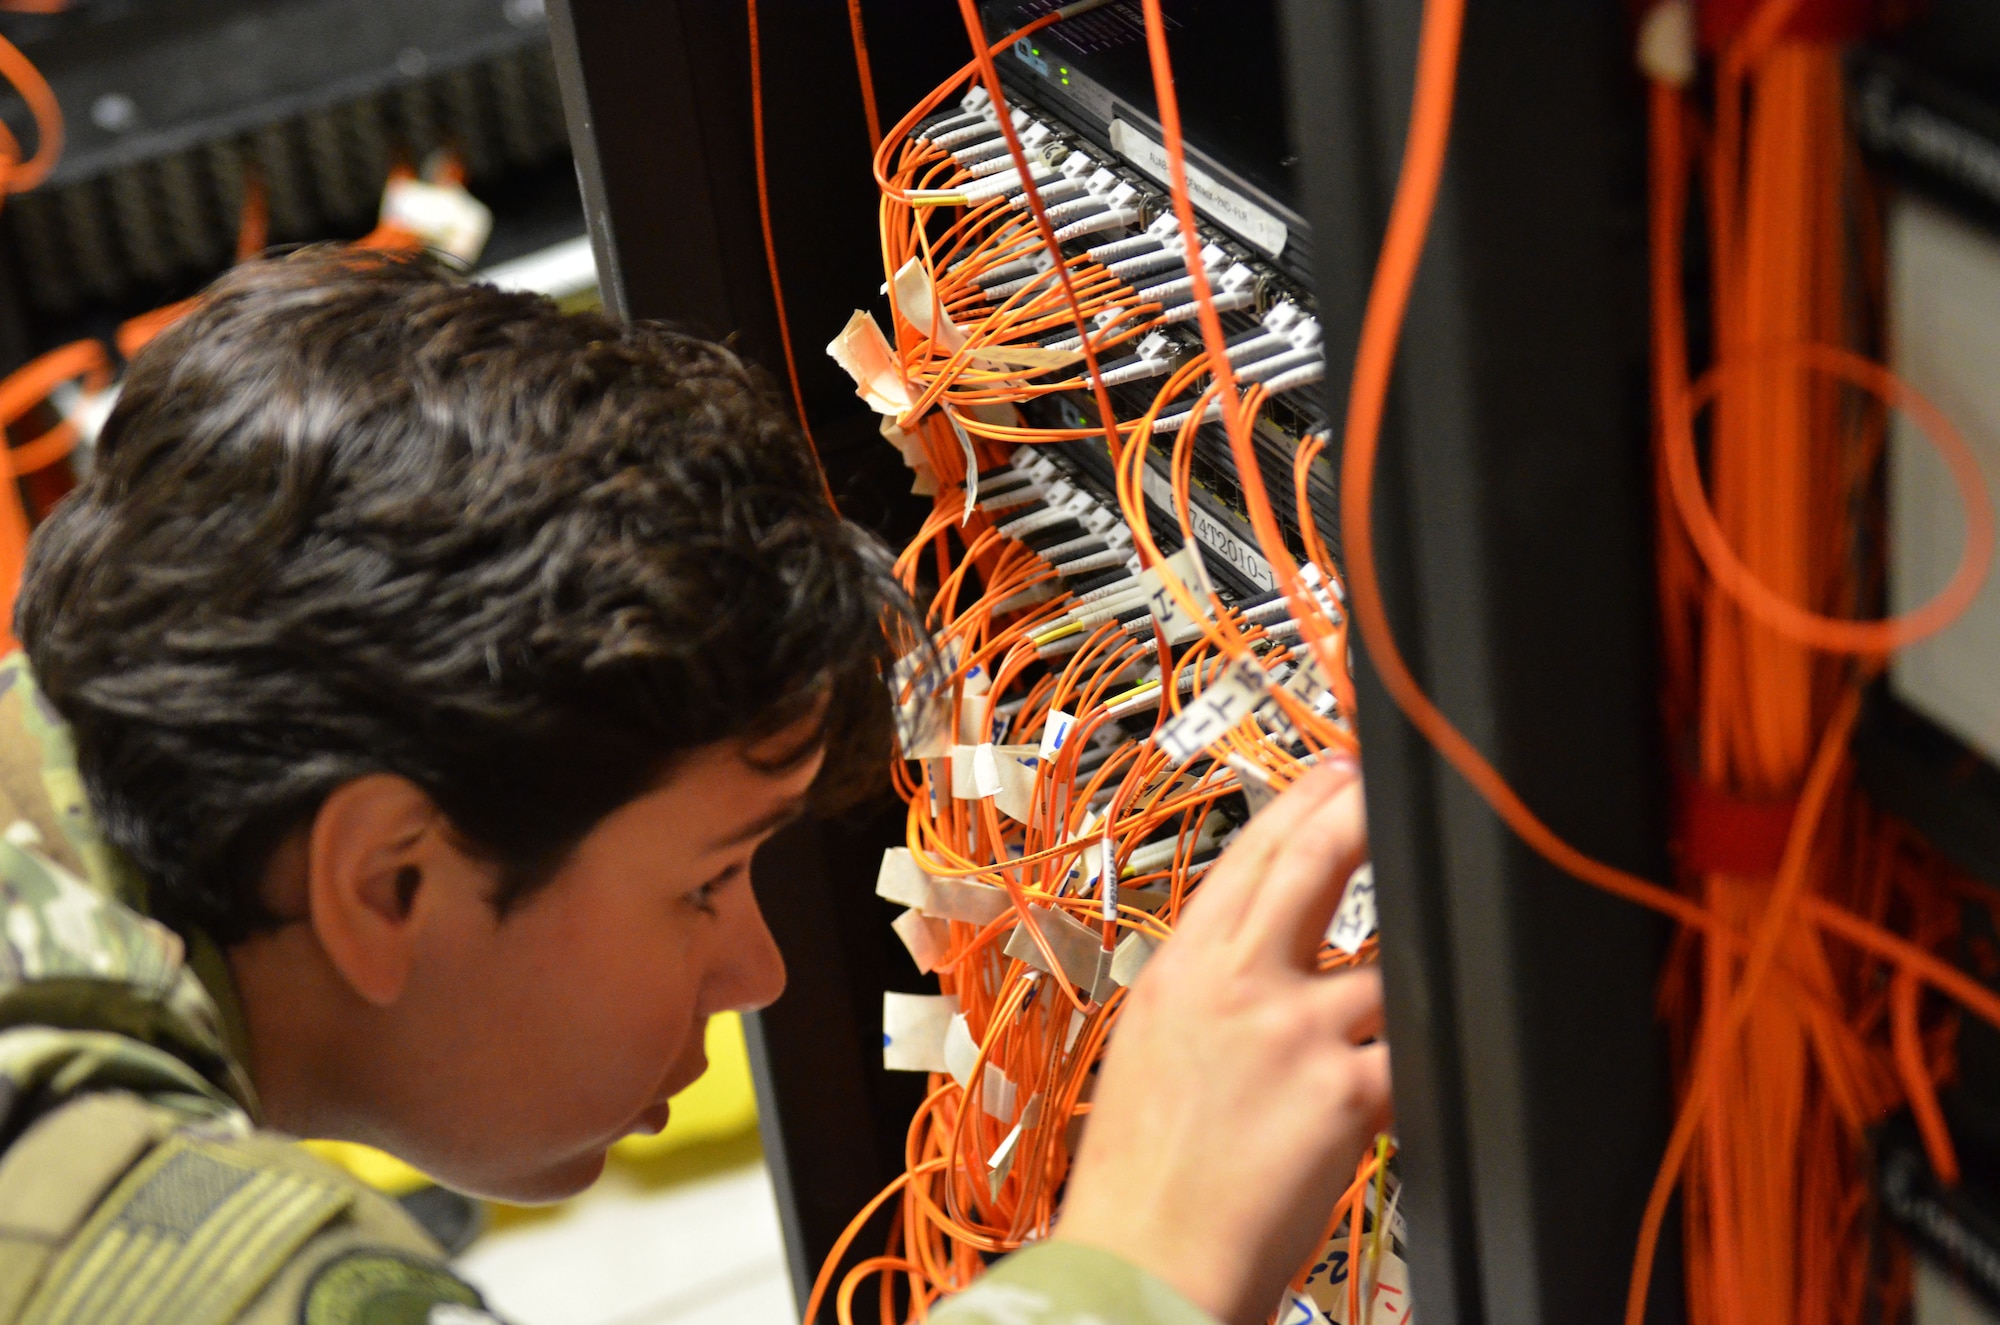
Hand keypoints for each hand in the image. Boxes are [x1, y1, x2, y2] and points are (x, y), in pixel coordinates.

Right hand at [1054, 761, 1390, 1324]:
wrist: (1143, 1262)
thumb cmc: (1140, 1174)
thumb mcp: (1154, 1046)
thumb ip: (1211, 987)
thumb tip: (1265, 949)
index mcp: (1181, 970)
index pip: (1250, 858)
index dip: (1303, 804)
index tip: (1338, 772)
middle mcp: (1236, 987)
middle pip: (1316, 869)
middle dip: (1362, 814)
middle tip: (1396, 786)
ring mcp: (1294, 1034)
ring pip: (1387, 965)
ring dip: (1412, 967)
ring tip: (1432, 956)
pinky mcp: (1346, 1093)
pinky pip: (1413, 1050)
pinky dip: (1428, 1050)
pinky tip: (1443, 1047)